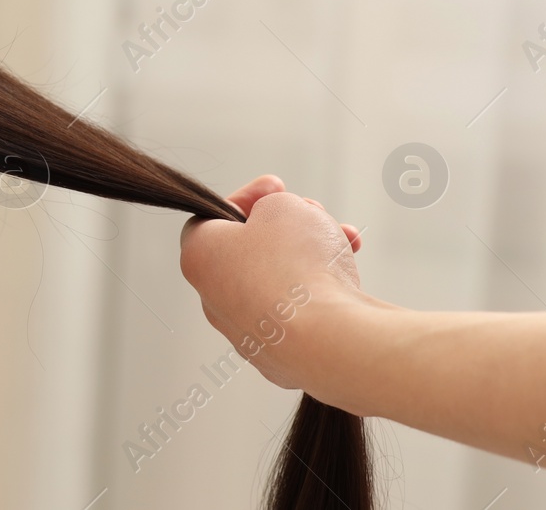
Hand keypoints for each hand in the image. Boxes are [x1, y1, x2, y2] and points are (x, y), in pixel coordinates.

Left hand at [180, 175, 364, 393]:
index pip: (211, 219)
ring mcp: (249, 334)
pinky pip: (300, 315)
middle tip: (313, 212)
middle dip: (286, 226)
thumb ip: (272, 206)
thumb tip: (278, 223)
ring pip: (280, 281)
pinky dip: (321, 293)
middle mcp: (214, 300)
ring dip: (311, 255)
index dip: (247, 198)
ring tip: (344, 239)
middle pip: (250, 250)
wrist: (331, 341)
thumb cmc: (296, 267)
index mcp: (199, 258)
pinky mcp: (284, 359)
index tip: (277, 187)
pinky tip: (346, 280)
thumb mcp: (282, 206)